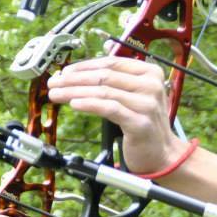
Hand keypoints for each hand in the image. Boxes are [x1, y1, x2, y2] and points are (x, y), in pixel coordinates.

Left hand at [47, 56, 189, 174]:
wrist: (162, 154)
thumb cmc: (144, 124)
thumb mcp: (134, 96)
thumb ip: (115, 81)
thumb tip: (79, 71)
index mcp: (150, 73)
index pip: (111, 62)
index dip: (84, 66)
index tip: (64, 72)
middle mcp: (151, 86)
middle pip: (105, 76)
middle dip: (74, 78)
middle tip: (54, 82)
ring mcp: (147, 104)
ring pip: (104, 91)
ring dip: (75, 92)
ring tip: (58, 94)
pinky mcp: (140, 122)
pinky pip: (109, 108)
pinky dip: (89, 104)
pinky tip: (74, 104)